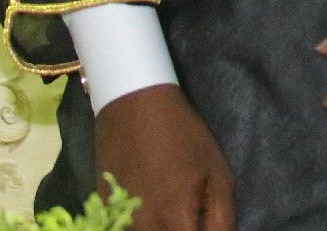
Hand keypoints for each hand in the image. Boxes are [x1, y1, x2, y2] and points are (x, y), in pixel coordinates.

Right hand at [92, 83, 233, 230]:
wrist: (134, 108)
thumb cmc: (185, 138)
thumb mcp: (218, 174)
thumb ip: (222, 218)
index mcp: (175, 218)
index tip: (205, 226)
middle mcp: (143, 228)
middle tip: (191, 218)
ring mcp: (119, 222)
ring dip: (163, 229)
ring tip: (174, 212)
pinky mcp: (104, 213)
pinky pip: (123, 229)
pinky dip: (142, 226)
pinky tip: (152, 212)